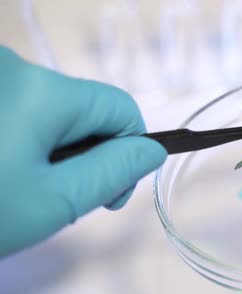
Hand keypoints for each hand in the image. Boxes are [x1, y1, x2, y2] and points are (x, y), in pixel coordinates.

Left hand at [0, 46, 166, 256]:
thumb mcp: (52, 203)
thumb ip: (112, 172)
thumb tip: (152, 151)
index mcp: (42, 91)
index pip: (121, 108)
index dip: (130, 150)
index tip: (109, 194)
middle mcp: (11, 67)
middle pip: (82, 110)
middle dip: (83, 155)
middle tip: (55, 200)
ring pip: (47, 112)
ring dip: (50, 151)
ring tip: (17, 189)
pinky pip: (14, 109)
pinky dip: (19, 141)